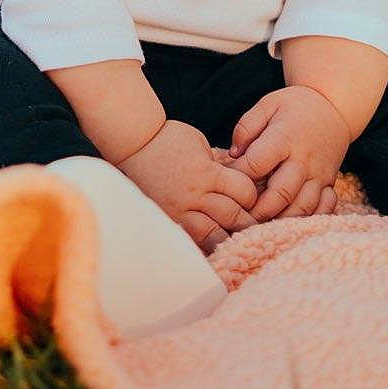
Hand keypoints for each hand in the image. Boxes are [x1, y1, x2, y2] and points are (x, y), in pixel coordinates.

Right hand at [115, 119, 258, 253]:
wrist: (135, 145)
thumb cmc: (170, 140)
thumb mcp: (201, 144)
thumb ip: (221, 163)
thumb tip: (243, 176)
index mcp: (207, 172)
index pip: (244, 191)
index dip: (252, 196)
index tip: (250, 198)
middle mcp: (195, 194)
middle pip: (233, 217)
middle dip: (247, 222)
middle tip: (252, 226)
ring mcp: (180, 211)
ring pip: (214, 236)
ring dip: (228, 239)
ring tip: (236, 241)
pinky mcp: (168, 220)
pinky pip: (191, 242)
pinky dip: (204, 246)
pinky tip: (212, 248)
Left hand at [215, 86, 351, 220]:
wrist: (334, 106)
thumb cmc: (294, 106)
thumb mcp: (267, 104)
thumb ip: (245, 128)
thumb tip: (232, 155)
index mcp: (284, 138)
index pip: (256, 164)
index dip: (238, 176)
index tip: (227, 181)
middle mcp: (304, 159)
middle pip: (281, 193)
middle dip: (258, 210)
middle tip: (241, 216)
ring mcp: (320, 173)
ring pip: (303, 207)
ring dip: (282, 220)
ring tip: (262, 224)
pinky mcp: (330, 183)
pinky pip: (324, 208)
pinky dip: (309, 219)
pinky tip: (291, 221)